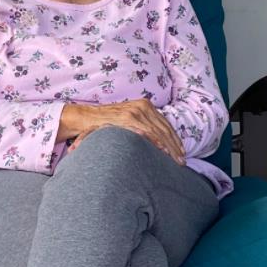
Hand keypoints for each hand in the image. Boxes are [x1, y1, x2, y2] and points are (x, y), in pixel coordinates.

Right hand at [58, 99, 184, 162]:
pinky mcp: (128, 118)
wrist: (85, 117)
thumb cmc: (105, 122)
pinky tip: (163, 152)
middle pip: (165, 128)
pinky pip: (147, 132)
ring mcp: (136, 111)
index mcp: (145, 105)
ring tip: (176, 160)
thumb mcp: (127, 120)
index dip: (175, 138)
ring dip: (170, 147)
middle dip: (175, 146)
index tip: (181, 151)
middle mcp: (143, 106)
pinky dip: (157, 142)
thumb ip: (141, 126)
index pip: (165, 124)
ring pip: (159, 131)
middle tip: (182, 160)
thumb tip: (156, 140)